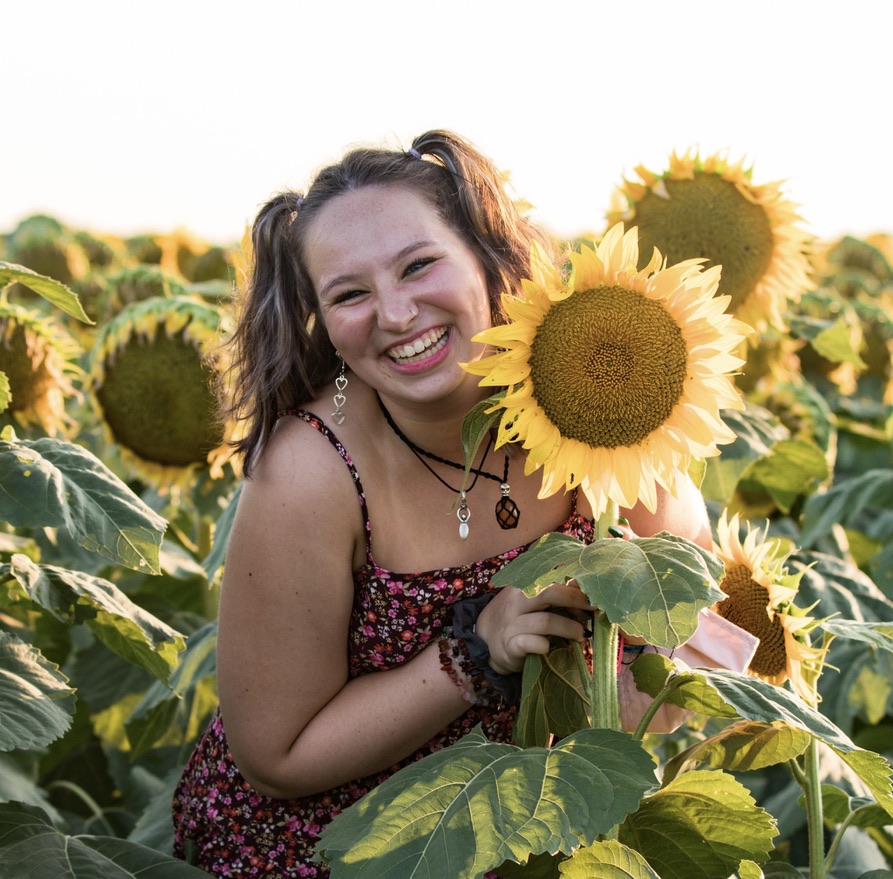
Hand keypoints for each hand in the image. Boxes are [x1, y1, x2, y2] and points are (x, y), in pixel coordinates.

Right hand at [474, 582, 591, 675]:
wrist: (486, 640)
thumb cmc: (519, 617)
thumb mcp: (534, 601)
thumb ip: (556, 594)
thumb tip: (589, 591)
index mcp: (524, 585)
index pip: (552, 576)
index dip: (576, 584)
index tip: (595, 593)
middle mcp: (516, 601)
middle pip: (550, 592)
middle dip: (576, 600)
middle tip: (594, 610)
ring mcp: (512, 623)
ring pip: (546, 621)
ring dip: (569, 628)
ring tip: (582, 635)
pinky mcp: (510, 646)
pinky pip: (530, 643)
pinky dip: (544, 645)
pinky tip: (550, 647)